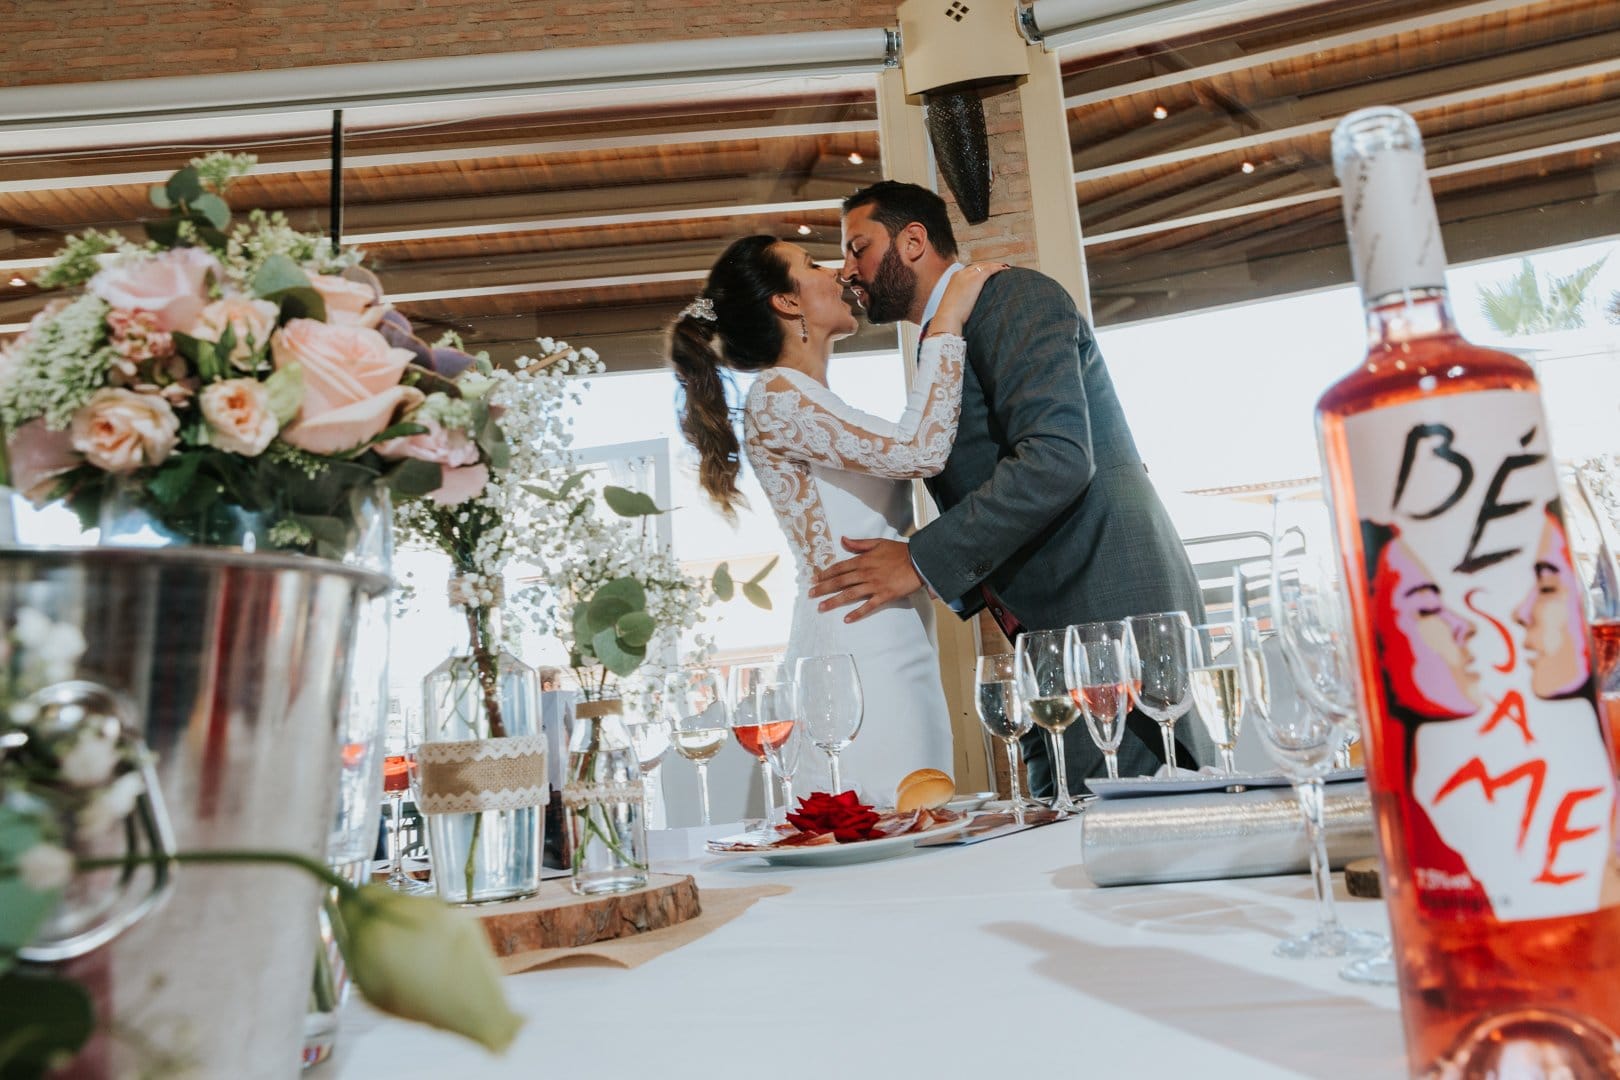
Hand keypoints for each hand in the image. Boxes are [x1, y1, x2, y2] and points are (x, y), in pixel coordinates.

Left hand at [808, 537, 922, 622]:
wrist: (919, 561)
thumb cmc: (900, 551)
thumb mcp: (878, 542)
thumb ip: (859, 544)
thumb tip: (843, 540)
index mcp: (863, 560)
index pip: (839, 567)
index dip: (826, 574)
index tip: (815, 579)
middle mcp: (865, 573)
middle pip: (840, 581)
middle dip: (824, 588)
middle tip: (811, 595)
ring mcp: (874, 585)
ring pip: (850, 594)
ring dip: (834, 601)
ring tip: (821, 608)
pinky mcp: (884, 596)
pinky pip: (868, 606)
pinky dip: (857, 613)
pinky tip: (847, 619)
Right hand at [929, 261, 1009, 335]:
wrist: (948, 317)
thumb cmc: (951, 315)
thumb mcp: (955, 302)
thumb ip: (962, 298)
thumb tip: (968, 304)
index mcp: (955, 278)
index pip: (970, 269)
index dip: (980, 269)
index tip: (988, 271)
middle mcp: (961, 273)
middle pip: (977, 265)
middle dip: (988, 265)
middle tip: (999, 267)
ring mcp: (968, 275)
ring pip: (984, 265)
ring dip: (995, 265)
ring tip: (1005, 267)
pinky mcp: (976, 279)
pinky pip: (989, 269)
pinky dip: (997, 268)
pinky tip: (1005, 269)